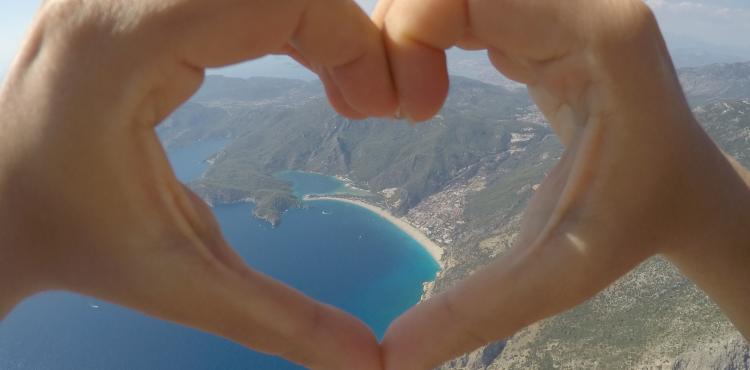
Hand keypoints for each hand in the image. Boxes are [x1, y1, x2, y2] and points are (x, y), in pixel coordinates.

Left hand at [0, 0, 398, 368]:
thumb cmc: (68, 243)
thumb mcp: (183, 282)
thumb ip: (282, 321)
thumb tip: (372, 363)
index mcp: (120, 46)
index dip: (349, 41)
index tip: (378, 109)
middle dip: (342, 32)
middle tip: (372, 102)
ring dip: (316, 23)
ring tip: (346, 88)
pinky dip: (287, 17)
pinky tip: (308, 63)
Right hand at [374, 0, 749, 367]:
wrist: (678, 196)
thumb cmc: (630, 228)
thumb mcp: (552, 274)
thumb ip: (475, 313)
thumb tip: (388, 360)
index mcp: (599, 34)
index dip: (409, 34)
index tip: (405, 113)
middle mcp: (584, 1)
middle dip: (399, 34)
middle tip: (391, 110)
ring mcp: (564, 2)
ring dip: (409, 37)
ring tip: (407, 107)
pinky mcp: (544, 15)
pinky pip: (464, 4)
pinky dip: (427, 38)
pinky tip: (425, 93)